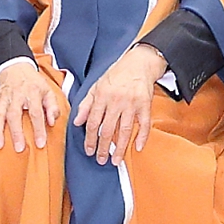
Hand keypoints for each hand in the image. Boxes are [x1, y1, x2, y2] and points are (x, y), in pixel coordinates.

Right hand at [0, 59, 65, 149]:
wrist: (17, 68)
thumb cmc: (34, 84)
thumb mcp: (48, 91)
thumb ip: (52, 106)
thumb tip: (52, 121)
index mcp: (32, 92)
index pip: (36, 112)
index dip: (38, 129)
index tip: (40, 143)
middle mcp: (16, 95)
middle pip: (14, 114)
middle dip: (16, 132)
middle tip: (19, 148)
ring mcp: (3, 98)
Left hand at [73, 43, 166, 162]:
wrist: (139, 63)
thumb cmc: (116, 75)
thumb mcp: (96, 86)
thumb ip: (86, 104)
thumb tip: (77, 122)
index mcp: (102, 96)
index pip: (93, 122)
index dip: (89, 139)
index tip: (89, 150)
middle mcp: (116, 101)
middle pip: (107, 129)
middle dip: (103, 148)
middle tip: (101, 160)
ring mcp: (132, 103)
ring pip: (125, 130)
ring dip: (120, 148)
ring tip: (116, 160)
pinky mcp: (146, 105)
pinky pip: (144, 124)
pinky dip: (142, 137)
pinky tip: (137, 148)